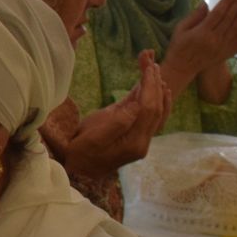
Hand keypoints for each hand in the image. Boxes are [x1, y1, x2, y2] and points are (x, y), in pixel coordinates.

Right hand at [64, 52, 170, 173]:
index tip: (148, 66)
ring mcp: (140, 141)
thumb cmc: (80, 153)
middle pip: (156, 108)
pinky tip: (156, 90)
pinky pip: (152, 117)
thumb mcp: (93, 138)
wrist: (78, 174)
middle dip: (155, 84)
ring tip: (156, 71)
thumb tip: (137, 104)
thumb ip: (117, 123)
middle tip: (152, 62)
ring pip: (158, 112)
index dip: (149, 86)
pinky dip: (156, 101)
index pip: (149, 109)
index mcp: (134, 142)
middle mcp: (143, 142)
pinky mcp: (135, 138)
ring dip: (158, 91)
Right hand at [164, 0, 236, 98]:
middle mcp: (216, 41)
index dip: (228, 1)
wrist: (183, 68)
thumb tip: (206, 3)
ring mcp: (225, 47)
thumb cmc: (179, 46)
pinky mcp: (231, 52)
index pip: (218, 14)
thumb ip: (194, 16)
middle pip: (232, 19)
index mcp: (202, 34)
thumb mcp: (180, 29)